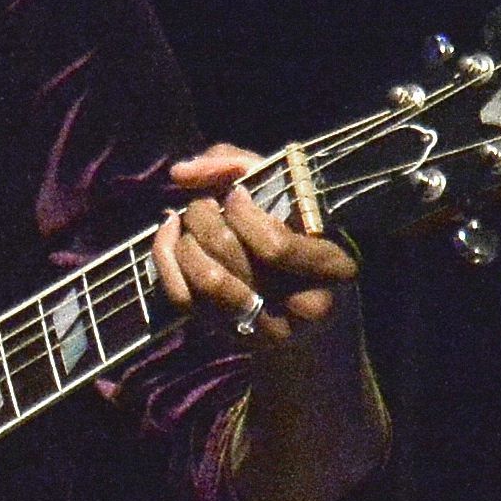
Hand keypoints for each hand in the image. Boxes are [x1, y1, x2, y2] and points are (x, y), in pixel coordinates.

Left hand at [155, 144, 362, 356]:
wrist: (299, 298)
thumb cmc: (294, 231)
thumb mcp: (285, 190)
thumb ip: (239, 166)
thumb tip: (182, 173)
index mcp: (334, 269)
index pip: (276, 248)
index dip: (244, 214)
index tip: (236, 194)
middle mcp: (303, 308)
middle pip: (231, 256)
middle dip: (204, 216)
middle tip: (204, 203)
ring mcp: (263, 328)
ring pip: (205, 280)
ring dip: (186, 239)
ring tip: (188, 220)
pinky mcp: (227, 334)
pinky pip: (182, 297)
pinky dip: (166, 258)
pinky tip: (170, 234)